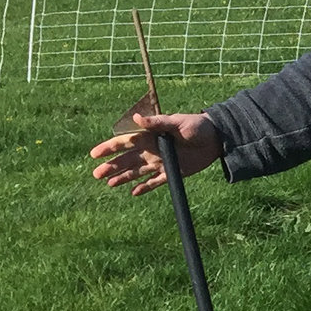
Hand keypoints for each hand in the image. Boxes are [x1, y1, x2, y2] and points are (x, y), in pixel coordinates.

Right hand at [90, 111, 222, 196]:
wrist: (216, 139)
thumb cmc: (196, 126)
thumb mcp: (177, 122)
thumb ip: (157, 122)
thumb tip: (137, 118)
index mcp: (150, 135)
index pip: (125, 142)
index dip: (109, 148)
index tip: (95, 154)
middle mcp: (151, 149)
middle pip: (127, 160)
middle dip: (112, 167)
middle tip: (96, 174)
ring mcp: (161, 162)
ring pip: (137, 172)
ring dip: (123, 177)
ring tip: (109, 184)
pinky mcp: (172, 172)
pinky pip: (155, 182)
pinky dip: (144, 187)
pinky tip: (133, 192)